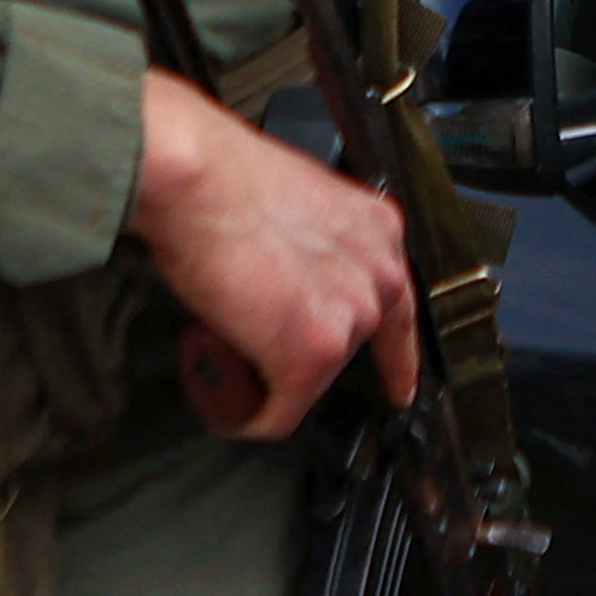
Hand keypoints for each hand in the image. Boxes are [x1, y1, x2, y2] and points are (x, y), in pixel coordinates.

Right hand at [127, 73, 419, 438]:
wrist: (196, 179)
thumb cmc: (222, 177)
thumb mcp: (298, 204)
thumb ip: (313, 247)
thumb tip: (290, 280)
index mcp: (378, 233)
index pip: (399, 311)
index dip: (396, 359)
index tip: (398, 389)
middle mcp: (378, 276)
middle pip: (345, 348)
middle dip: (299, 352)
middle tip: (249, 336)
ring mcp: (351, 318)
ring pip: (310, 380)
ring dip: (268, 376)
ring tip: (222, 341)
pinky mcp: (312, 355)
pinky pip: (278, 415)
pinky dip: (247, 418)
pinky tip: (227, 408)